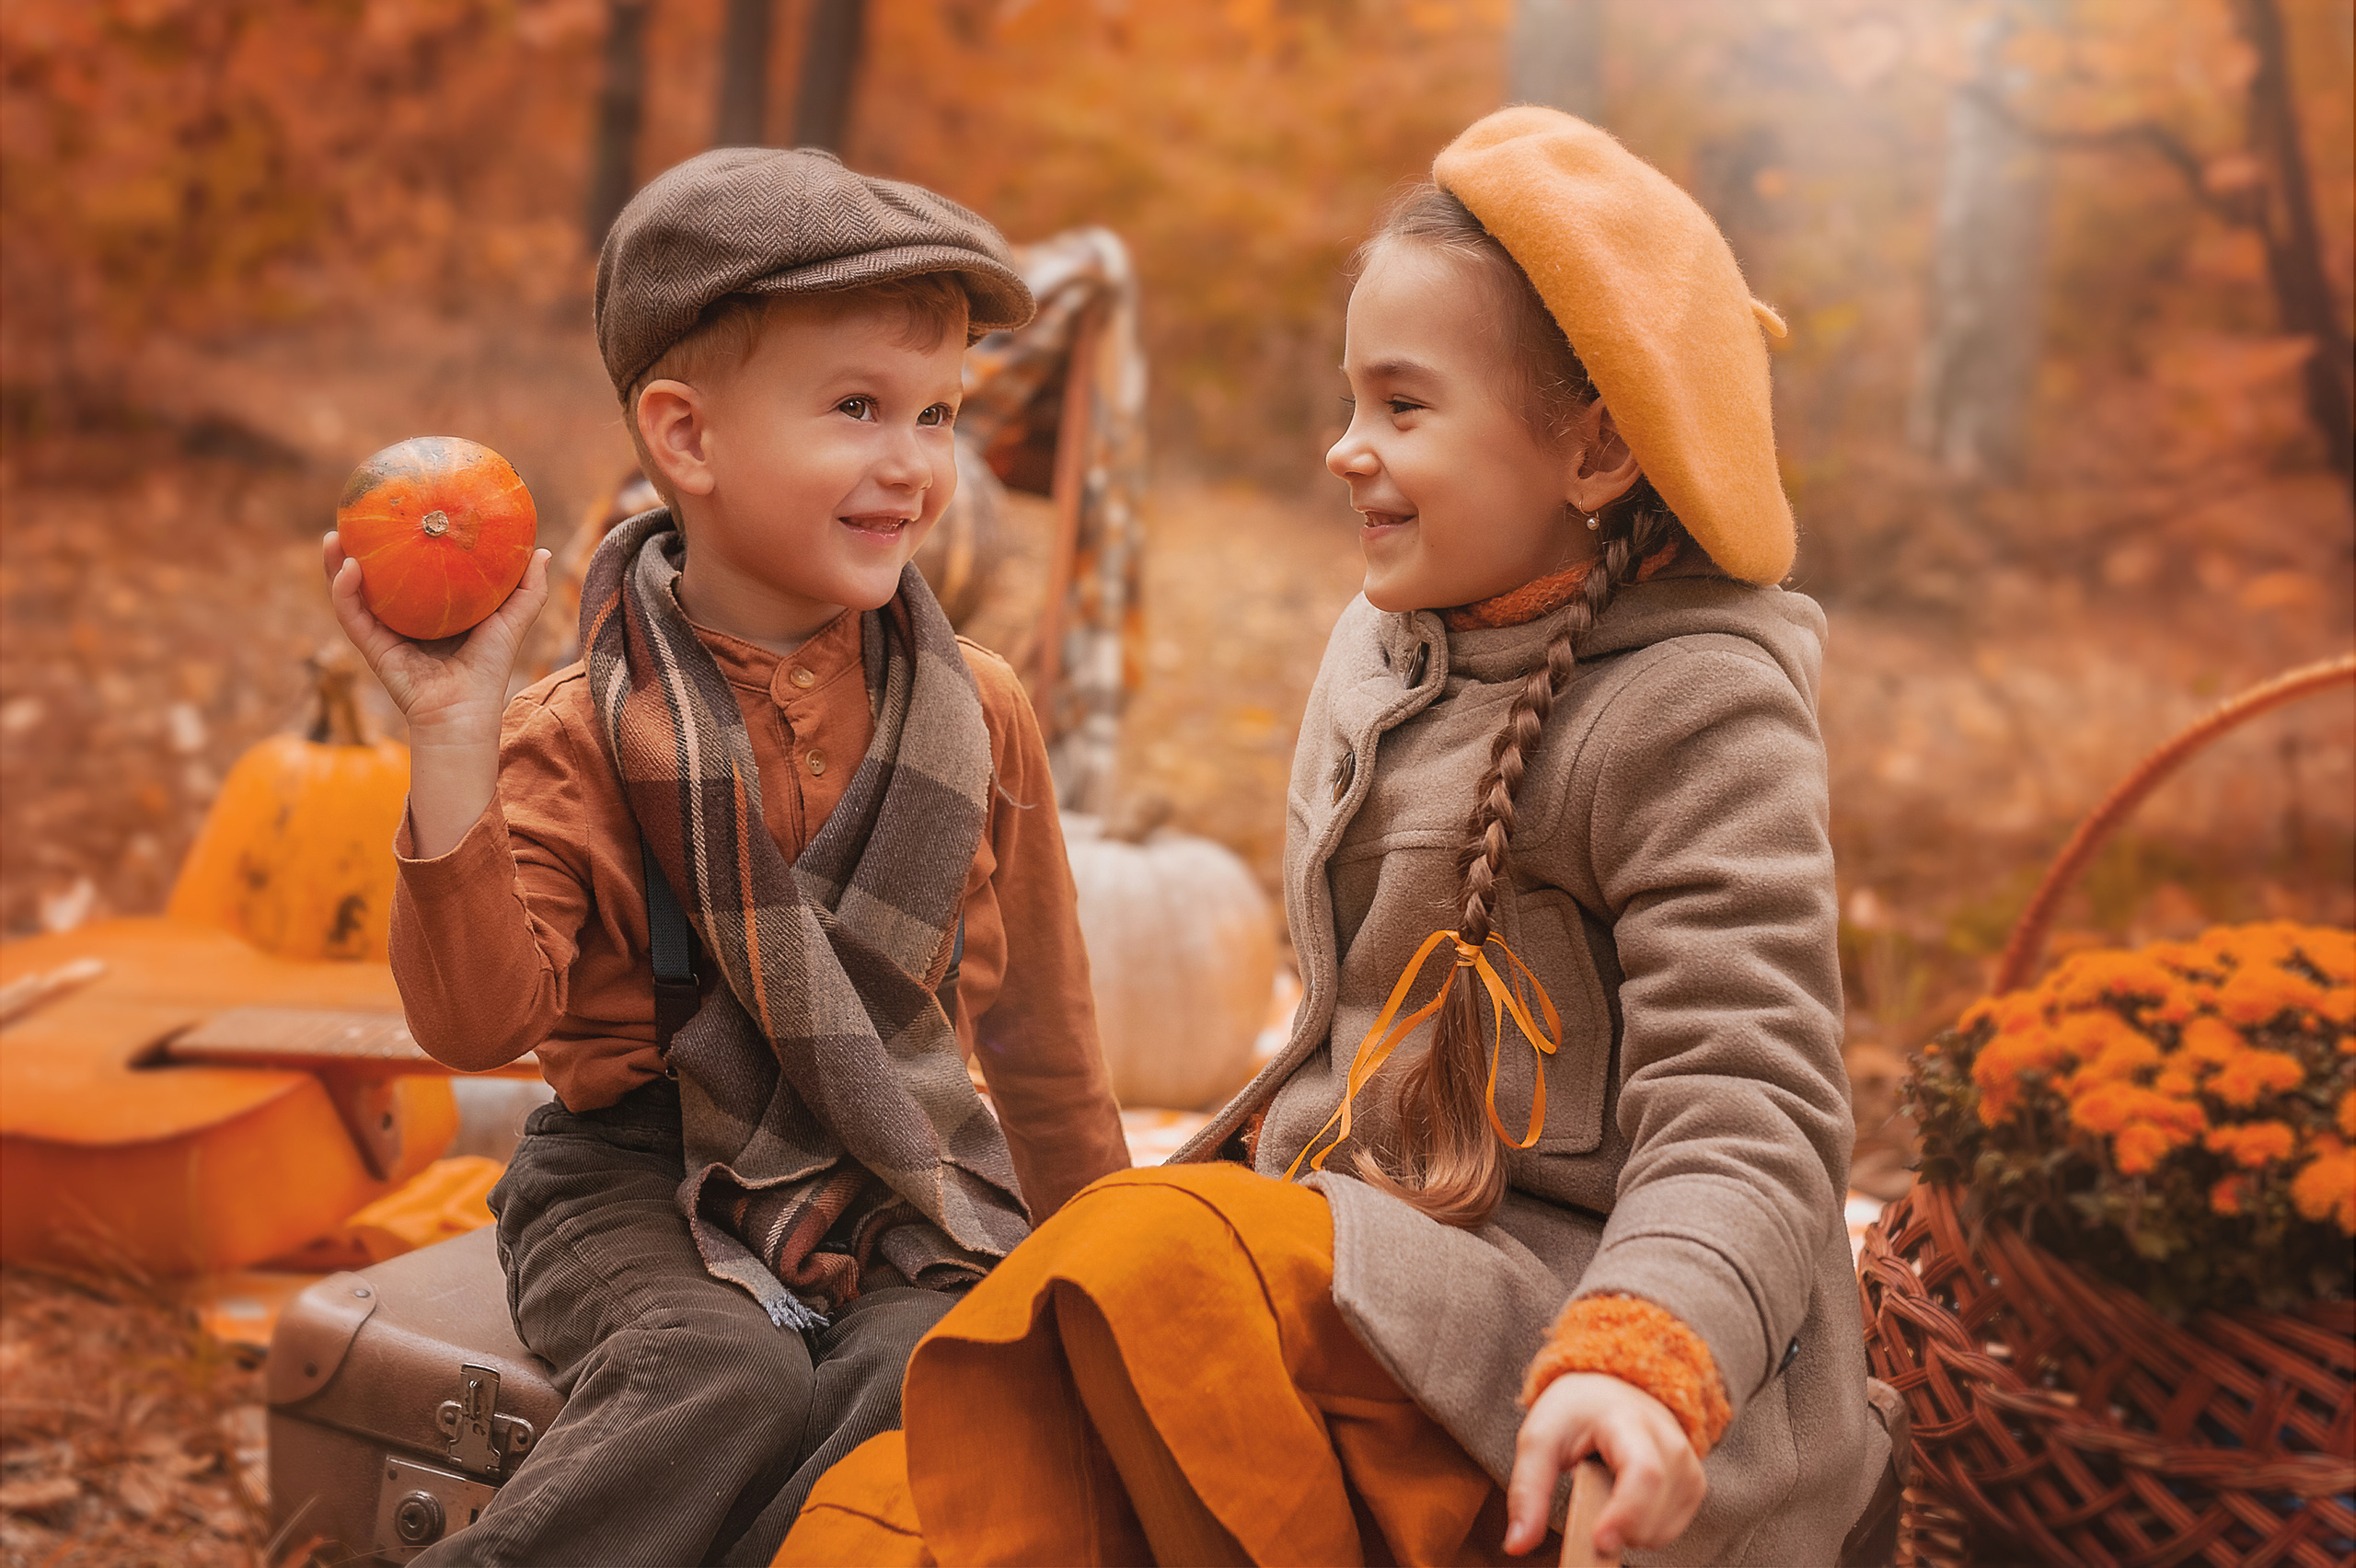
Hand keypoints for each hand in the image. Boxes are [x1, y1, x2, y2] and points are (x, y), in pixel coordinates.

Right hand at [322, 530, 551, 747]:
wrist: (466, 710)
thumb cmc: (490, 668)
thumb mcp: (512, 620)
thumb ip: (528, 589)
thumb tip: (542, 551)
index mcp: (430, 609)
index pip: (411, 570)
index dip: (403, 543)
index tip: (401, 510)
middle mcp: (403, 617)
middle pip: (374, 576)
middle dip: (359, 547)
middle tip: (355, 516)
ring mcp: (383, 632)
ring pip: (351, 592)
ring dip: (335, 563)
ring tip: (332, 535)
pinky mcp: (371, 647)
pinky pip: (351, 615)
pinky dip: (344, 591)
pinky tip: (347, 566)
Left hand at [1503, 1373, 1705, 1559]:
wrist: (1612, 1390)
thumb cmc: (1573, 1414)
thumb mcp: (1538, 1440)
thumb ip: (1527, 1492)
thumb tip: (1515, 1545)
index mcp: (1629, 1421)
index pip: (1644, 1472)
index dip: (1627, 1513)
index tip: (1600, 1540)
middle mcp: (1669, 1441)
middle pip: (1653, 1510)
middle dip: (1616, 1530)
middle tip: (1586, 1506)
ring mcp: (1688, 1464)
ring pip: (1661, 1530)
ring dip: (1626, 1531)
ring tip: (1605, 1491)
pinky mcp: (1695, 1485)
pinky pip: (1669, 1532)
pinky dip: (1642, 1531)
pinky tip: (1625, 1500)